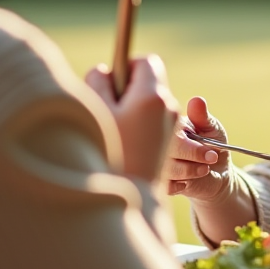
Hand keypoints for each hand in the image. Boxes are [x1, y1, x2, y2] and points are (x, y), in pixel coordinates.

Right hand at [85, 55, 177, 182]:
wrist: (133, 206)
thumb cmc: (112, 155)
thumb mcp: (99, 113)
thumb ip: (98, 81)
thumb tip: (104, 71)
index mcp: (152, 96)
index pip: (146, 63)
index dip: (126, 67)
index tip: (111, 82)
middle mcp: (168, 109)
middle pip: (149, 85)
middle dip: (128, 91)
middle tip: (109, 108)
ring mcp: (170, 129)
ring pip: (151, 107)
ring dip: (133, 111)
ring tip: (116, 129)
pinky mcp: (168, 146)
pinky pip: (154, 127)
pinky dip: (139, 130)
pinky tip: (125, 145)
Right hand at [165, 96, 232, 201]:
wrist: (218, 174)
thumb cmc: (214, 145)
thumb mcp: (212, 128)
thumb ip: (202, 117)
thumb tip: (196, 100)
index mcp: (169, 125)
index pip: (168, 127)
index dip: (188, 139)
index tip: (209, 144)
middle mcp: (159, 142)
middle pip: (164, 147)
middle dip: (192, 154)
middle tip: (211, 157)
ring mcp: (159, 162)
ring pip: (165, 167)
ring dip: (189, 170)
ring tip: (204, 169)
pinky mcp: (163, 182)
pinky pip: (165, 185)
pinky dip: (180, 184)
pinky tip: (189, 181)